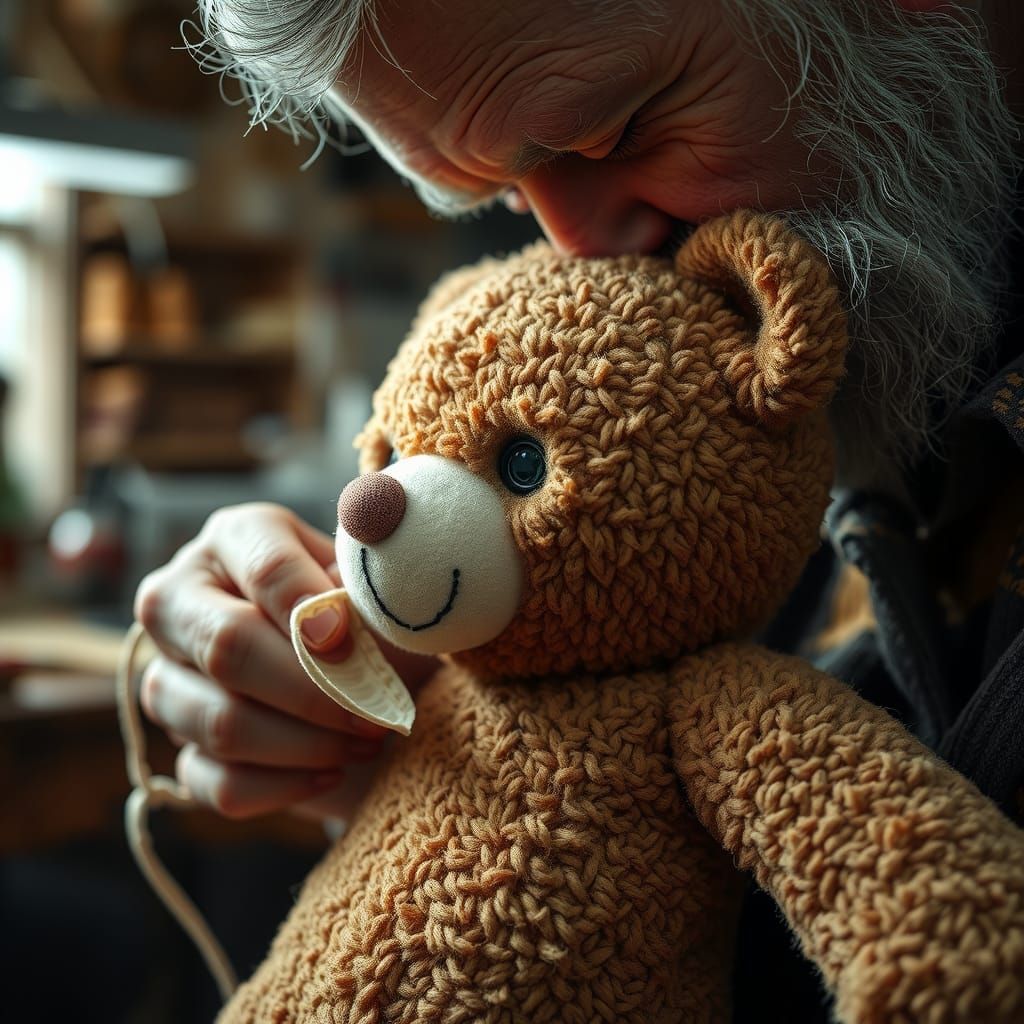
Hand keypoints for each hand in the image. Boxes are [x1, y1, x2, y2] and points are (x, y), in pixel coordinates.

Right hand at [134, 502, 436, 819]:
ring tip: (366, 740)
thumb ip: (359, 592)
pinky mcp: (182, 748)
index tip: (357, 647)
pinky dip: (285, 785)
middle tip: (374, 713)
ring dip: (308, 743)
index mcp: (234, 539)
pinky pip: (221, 782)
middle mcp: (182, 600)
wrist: (366, 678)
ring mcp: (170, 677)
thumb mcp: (372, 591)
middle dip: (313, 690)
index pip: (266, 570)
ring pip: (221, 723)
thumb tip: (334, 621)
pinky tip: (333, 771)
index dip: (315, 612)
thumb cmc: (372, 618)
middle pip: (227, 647)